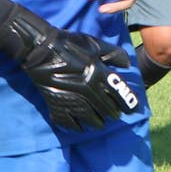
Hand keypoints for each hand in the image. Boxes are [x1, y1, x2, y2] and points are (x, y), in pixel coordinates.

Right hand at [0, 5, 139, 129]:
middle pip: (108, 112)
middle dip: (113, 114)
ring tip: (98, 120)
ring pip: (93, 122)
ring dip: (98, 122)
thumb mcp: (95, 44)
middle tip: (113, 113)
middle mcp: (89, 91)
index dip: (129, 105)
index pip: (121, 97)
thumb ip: (114, 55)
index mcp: (100, 75)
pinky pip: (72, 125)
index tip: (130, 109)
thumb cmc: (69, 44)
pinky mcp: (58, 107)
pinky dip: (78, 127)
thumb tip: (128, 65)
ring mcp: (73, 101)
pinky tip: (80, 124)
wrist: (40, 49)